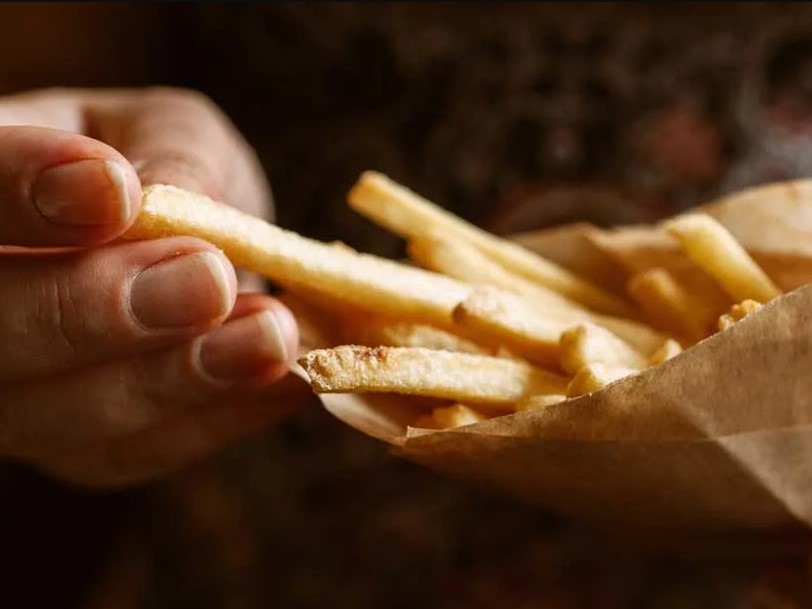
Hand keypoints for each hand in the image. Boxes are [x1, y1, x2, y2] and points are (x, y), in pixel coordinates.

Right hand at [0, 88, 301, 487]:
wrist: (174, 245)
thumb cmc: (157, 171)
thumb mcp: (166, 130)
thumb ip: (169, 154)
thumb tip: (170, 204)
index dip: (17, 188)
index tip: (113, 188)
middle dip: (100, 307)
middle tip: (210, 278)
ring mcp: (14, 391)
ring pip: (56, 411)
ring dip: (170, 378)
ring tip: (269, 335)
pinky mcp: (74, 446)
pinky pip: (128, 452)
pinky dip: (211, 419)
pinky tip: (285, 380)